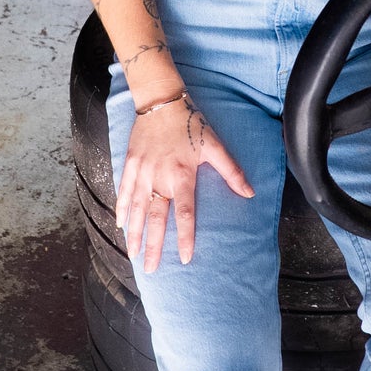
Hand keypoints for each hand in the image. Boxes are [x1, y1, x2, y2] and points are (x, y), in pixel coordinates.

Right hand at [116, 95, 253, 270]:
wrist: (160, 101)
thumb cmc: (190, 123)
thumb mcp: (215, 145)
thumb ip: (231, 171)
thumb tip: (249, 193)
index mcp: (182, 176)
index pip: (185, 214)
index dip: (186, 238)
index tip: (186, 258)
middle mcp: (159, 179)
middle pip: (156, 219)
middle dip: (153, 246)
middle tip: (151, 269)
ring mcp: (142, 173)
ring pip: (137, 210)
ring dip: (135, 234)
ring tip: (133, 255)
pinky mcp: (130, 165)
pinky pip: (124, 192)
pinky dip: (122, 210)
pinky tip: (120, 226)